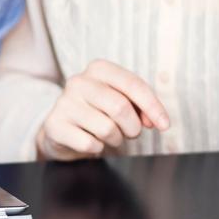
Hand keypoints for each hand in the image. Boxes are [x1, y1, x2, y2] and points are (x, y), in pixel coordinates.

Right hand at [38, 60, 169, 160]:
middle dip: (133, 127)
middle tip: (130, 133)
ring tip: (108, 136)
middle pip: (120, 107)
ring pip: (107, 128)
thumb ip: (141, 106)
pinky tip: (90, 141)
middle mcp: (79, 81)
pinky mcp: (55, 124)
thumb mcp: (120, 100)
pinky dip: (97, 148)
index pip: (132, 84)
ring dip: (116, 139)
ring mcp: (64, 102)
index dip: (153, 107)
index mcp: (98, 69)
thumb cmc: (97, 112)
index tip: (164, 125)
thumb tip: (155, 120)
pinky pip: (90, 144)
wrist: (62, 129)